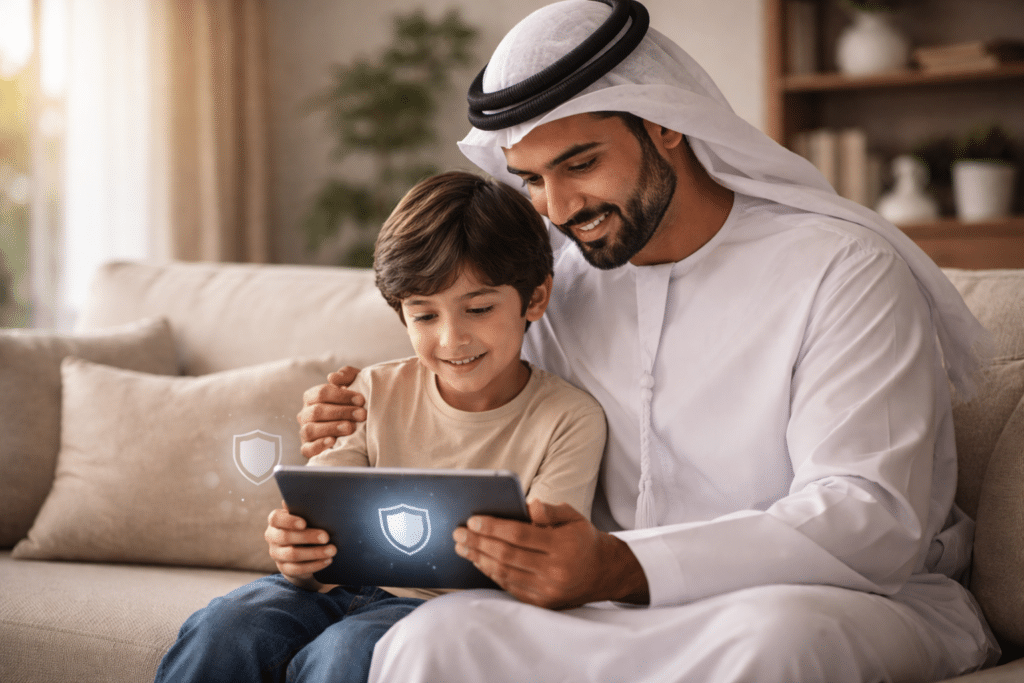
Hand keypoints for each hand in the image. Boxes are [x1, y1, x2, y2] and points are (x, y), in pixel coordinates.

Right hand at [265, 503, 335, 590]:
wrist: (302, 552)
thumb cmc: (306, 527)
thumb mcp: (306, 517)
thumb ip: (306, 508)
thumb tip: (311, 493)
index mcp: (276, 521)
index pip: (275, 518)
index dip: (289, 521)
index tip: (304, 522)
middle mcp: (272, 537)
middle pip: (286, 537)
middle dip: (308, 537)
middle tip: (326, 536)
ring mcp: (277, 554)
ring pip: (293, 554)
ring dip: (315, 553)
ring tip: (333, 550)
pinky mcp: (284, 569)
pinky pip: (298, 569)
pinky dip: (315, 565)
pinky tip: (328, 560)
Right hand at [296, 366, 365, 458]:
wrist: (359, 425)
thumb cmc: (354, 402)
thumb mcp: (355, 384)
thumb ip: (347, 375)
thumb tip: (333, 377)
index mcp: (312, 397)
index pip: (322, 393)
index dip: (342, 395)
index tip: (361, 400)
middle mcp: (306, 414)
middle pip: (317, 411)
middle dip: (342, 412)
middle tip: (361, 415)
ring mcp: (305, 431)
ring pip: (310, 429)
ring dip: (331, 428)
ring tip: (350, 428)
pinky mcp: (308, 448)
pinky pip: (307, 449)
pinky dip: (318, 445)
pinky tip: (333, 441)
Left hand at [453, 500, 649, 609]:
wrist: (604, 573)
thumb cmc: (583, 539)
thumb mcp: (573, 517)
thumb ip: (550, 510)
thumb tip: (528, 504)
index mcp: (562, 546)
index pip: (520, 535)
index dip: (493, 528)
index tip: (473, 521)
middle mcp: (555, 571)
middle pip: (507, 555)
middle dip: (479, 543)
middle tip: (458, 533)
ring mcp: (548, 590)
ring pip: (505, 573)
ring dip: (479, 559)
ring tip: (462, 547)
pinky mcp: (542, 602)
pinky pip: (510, 587)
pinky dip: (491, 573)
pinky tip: (479, 561)